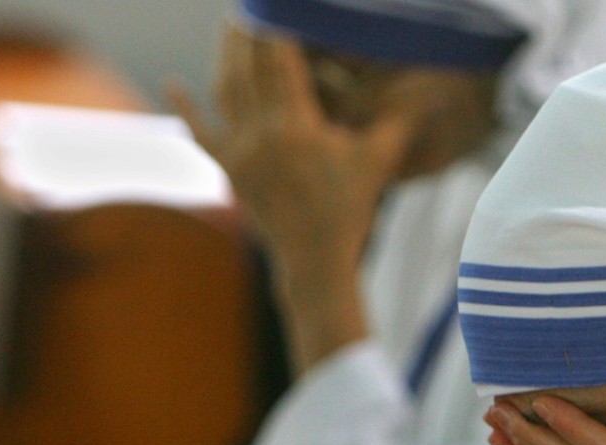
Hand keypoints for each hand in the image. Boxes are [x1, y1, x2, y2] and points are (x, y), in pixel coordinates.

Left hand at [168, 24, 413, 372]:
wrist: (313, 258)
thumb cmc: (349, 208)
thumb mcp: (377, 161)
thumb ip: (399, 122)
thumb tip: (431, 93)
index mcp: (298, 128)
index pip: (280, 63)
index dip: (276, 29)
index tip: (275, 7)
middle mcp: (262, 136)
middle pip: (246, 69)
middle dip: (247, 33)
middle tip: (251, 8)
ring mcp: (240, 154)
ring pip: (223, 92)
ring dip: (224, 57)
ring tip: (230, 29)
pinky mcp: (229, 171)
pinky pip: (200, 133)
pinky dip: (186, 108)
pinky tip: (174, 83)